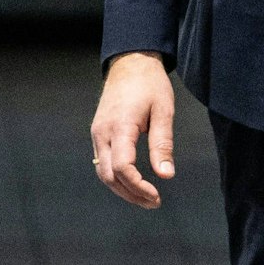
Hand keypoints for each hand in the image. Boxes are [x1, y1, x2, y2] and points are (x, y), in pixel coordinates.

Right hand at [91, 51, 176, 207]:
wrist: (130, 62)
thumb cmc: (149, 84)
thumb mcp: (163, 111)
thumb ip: (163, 144)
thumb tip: (166, 175)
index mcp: (120, 126)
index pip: (122, 167)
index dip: (138, 187)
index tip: (157, 196)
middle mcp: (103, 132)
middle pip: (108, 176)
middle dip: (130, 194)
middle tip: (154, 202)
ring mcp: (97, 132)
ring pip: (102, 172)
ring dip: (122, 189)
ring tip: (145, 197)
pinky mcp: (98, 132)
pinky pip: (101, 162)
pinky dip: (115, 177)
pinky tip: (132, 182)